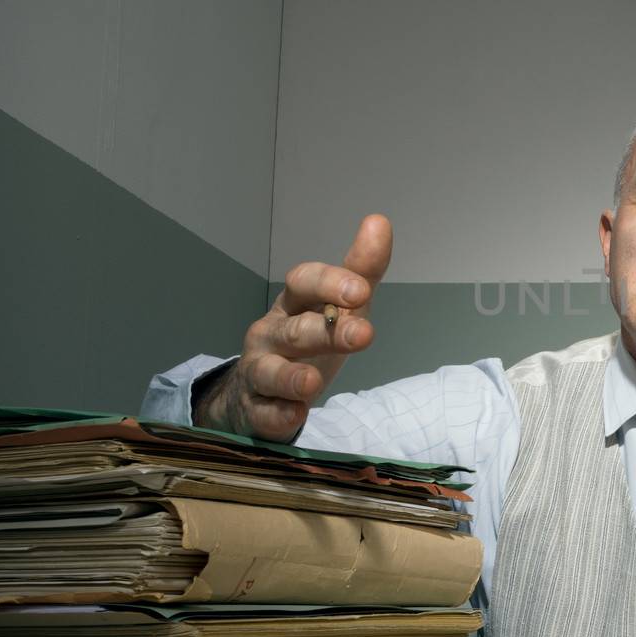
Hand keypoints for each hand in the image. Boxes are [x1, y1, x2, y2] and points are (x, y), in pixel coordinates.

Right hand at [196, 214, 392, 440]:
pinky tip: (294, 414)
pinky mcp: (256, 409)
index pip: (303, 283)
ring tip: (313, 383)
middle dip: (326, 331)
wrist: (259, 392)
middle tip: (363, 333)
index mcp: (294, 304)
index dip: (330, 283)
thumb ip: (361, 270)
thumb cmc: (309, 340)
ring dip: (290, 377)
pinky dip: (277, 414)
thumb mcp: (340, 305)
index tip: (363, 291)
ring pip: (268, 371)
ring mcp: (258, 371)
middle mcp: (270, 334)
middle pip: (294, 328)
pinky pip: (264, 413)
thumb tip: (379, 221)